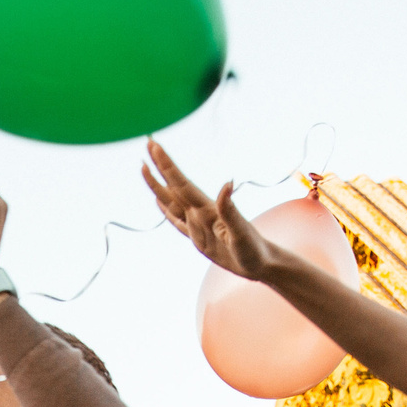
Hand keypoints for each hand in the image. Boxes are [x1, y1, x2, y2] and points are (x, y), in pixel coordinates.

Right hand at [142, 141, 275, 280]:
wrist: (261, 262)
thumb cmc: (253, 249)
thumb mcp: (241, 232)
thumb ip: (230, 209)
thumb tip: (228, 182)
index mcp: (206, 209)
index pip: (181, 183)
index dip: (167, 165)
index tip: (155, 146)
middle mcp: (200, 212)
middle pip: (174, 185)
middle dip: (160, 165)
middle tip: (148, 143)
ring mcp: (197, 223)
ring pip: (171, 200)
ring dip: (158, 184)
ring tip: (145, 168)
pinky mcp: (198, 237)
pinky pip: (176, 220)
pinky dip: (165, 209)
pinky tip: (159, 201)